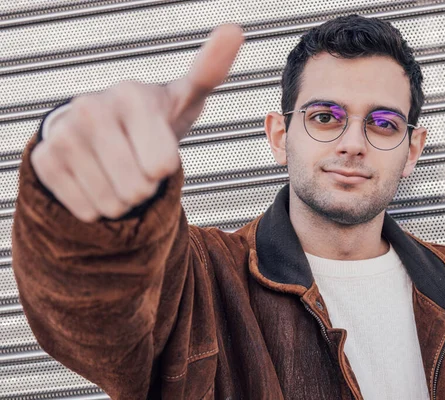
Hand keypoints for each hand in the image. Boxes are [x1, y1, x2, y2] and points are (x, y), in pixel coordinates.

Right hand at [30, 25, 243, 221]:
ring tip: (118, 169)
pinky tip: (96, 177)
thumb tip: (235, 30)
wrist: (103, 129)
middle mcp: (91, 109)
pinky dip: (96, 205)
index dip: (165, 167)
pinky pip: (85, 210)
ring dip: (121, 198)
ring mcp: (63, 134)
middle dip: (144, 186)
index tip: (157, 146)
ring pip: (111, 204)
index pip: (161, 166)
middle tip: (137, 161)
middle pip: (138, 189)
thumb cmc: (152, 117)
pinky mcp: (44, 160)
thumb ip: (211, 70)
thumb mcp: (186, 95)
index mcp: (132, 95)